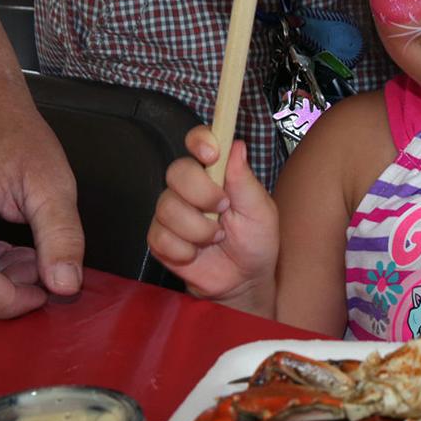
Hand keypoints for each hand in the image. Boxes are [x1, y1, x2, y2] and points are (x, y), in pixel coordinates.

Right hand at [148, 127, 279, 309]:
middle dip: (201, 193)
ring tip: (216, 238)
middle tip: (223, 209)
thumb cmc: (256, 242)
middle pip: (176, 171)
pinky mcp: (160, 238)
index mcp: (216, 174)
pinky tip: (197, 253)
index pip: (199, 142)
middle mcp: (190, 188)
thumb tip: (237, 146)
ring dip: (198, 229)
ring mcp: (172, 212)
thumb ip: (245, 180)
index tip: (211, 152)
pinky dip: (184, 250)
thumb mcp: (260, 211)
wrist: (245, 281)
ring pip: (168, 207)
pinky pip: (160, 237)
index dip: (200, 140)